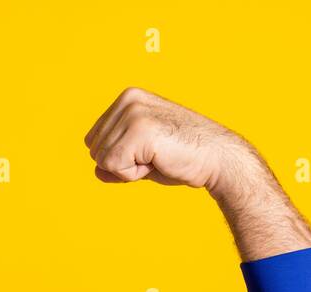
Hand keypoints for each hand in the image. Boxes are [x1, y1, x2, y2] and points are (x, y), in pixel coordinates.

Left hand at [83, 86, 255, 196]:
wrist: (217, 158)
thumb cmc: (184, 157)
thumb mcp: (143, 157)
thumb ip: (117, 160)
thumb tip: (97, 170)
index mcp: (128, 98)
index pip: (94, 139)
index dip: (118, 157)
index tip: (148, 152)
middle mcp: (128, 99)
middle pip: (94, 149)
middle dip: (121, 164)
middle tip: (154, 157)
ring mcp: (133, 112)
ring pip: (102, 159)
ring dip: (128, 170)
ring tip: (157, 158)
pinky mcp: (138, 130)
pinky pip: (113, 166)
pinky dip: (133, 175)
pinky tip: (157, 162)